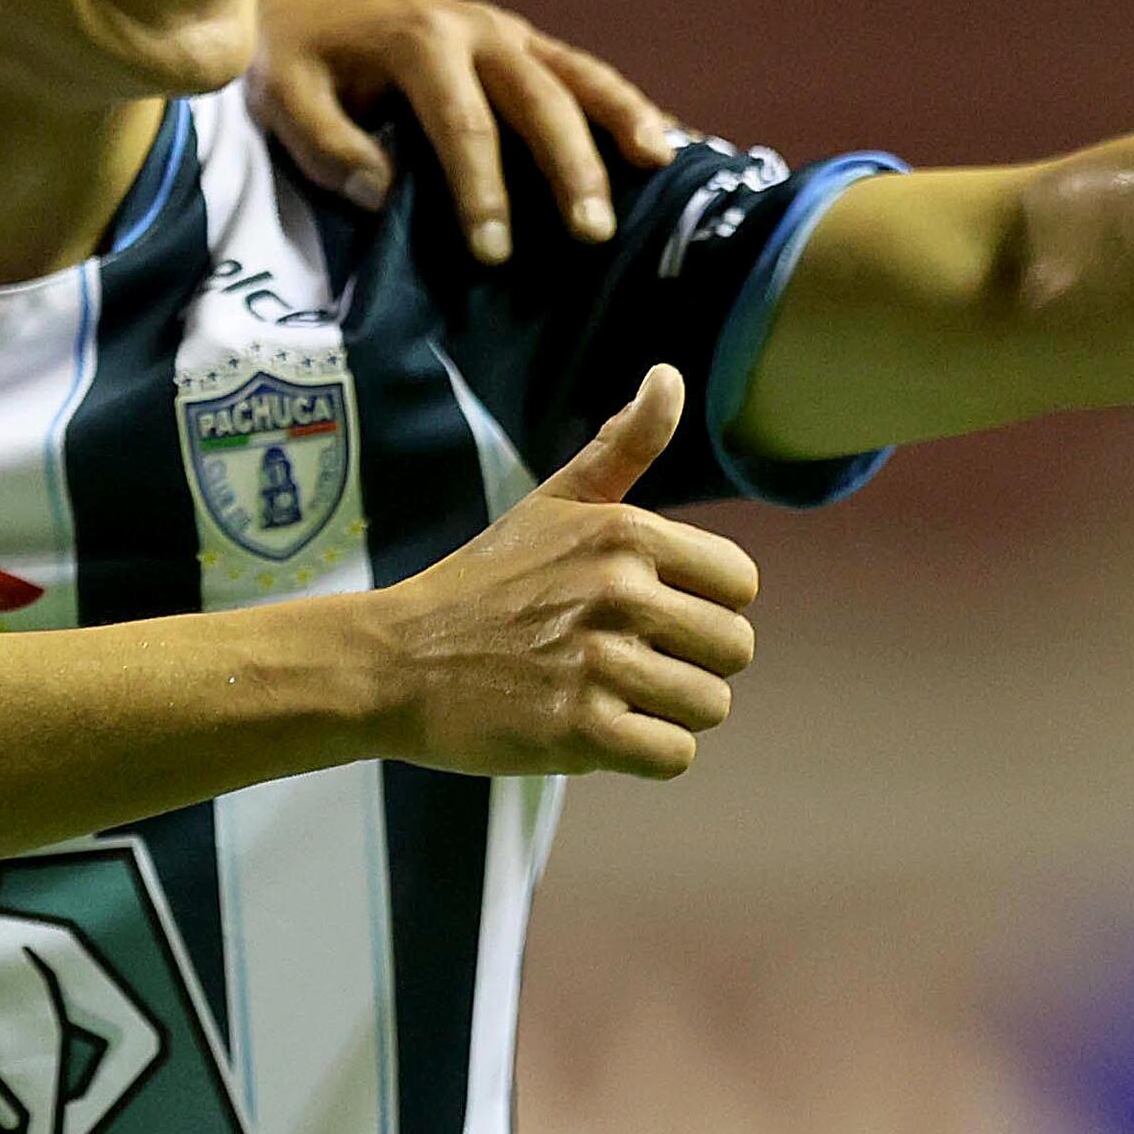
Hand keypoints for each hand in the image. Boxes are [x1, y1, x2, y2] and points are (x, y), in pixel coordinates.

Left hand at [254, 0, 686, 263]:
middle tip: (593, 233)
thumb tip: (380, 192)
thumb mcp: (284, 95)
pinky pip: (578, 70)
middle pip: (539, 100)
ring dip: (622, 119)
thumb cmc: (287, 52)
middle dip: (570, 167)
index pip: (464, 126)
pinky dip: (620, 103)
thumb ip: (325, 145)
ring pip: (578, 74)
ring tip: (661, 164)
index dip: (483, 193)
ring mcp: (502, 30)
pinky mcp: (515, 39)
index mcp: (419, 41)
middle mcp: (474, 29)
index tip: (494, 255)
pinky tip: (659, 139)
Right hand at [349, 365, 757, 776]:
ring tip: (611, 698)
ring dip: (668, 713)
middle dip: (692, 665)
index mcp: (624, 534)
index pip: (740, 584)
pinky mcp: (579, 731)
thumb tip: (670, 376)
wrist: (393, 663)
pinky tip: (602, 735)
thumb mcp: (551, 503)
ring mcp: (598, 664)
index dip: (703, 607)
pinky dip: (647, 756)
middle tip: (627, 666)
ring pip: (709, 706)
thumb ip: (622, 446)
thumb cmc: (479, 585)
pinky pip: (674, 757)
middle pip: (734, 650)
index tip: (648, 616)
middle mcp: (618, 593)